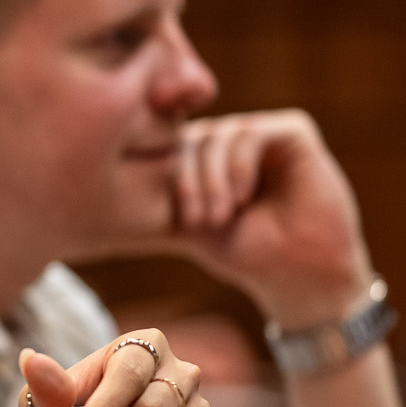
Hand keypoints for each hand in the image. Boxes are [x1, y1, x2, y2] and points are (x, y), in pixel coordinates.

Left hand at [165, 110, 373, 327]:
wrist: (301, 274)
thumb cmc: (247, 254)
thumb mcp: (191, 226)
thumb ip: (160, 200)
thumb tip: (104, 196)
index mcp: (207, 158)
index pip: (170, 148)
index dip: (170, 180)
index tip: (183, 224)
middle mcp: (233, 141)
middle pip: (191, 137)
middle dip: (189, 180)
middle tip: (201, 222)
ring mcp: (264, 134)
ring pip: (218, 133)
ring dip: (212, 177)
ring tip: (221, 216)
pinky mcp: (294, 133)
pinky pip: (251, 132)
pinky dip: (238, 165)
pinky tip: (244, 197)